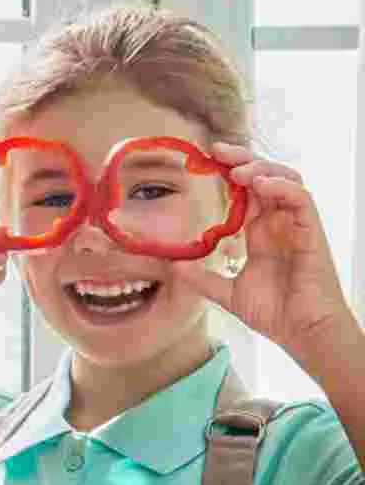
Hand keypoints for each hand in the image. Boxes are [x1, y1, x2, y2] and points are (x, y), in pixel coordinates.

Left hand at [174, 143, 354, 356]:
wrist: (303, 333)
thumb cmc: (276, 314)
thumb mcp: (228, 293)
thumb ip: (202, 278)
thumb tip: (172, 266)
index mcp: (260, 232)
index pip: (246, 190)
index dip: (229, 171)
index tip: (205, 158)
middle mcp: (278, 223)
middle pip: (265, 176)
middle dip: (242, 158)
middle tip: (216, 150)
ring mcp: (296, 226)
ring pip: (286, 179)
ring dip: (261, 168)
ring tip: (236, 169)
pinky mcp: (311, 233)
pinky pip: (300, 199)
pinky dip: (281, 187)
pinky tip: (260, 184)